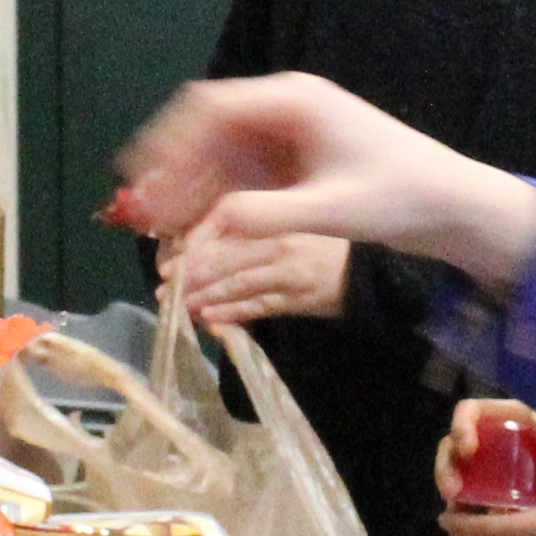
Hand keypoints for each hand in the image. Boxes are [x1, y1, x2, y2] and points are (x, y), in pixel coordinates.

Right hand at [114, 74, 535, 301]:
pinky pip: (237, 172)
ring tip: (161, 233)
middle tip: (141, 217)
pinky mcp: (291, 159)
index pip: (211, 107)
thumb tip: (206, 232)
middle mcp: (283, 107)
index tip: (142, 178)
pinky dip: (214, 198)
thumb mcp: (333, 210)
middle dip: (172, 172)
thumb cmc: (402, 196)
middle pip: (206, 130)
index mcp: (294, 100)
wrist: (451, 203)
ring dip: (188, 190)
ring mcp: (286, 132)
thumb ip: (267, 218)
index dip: (168, 141)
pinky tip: (195, 231)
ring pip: (217, 154)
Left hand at [166, 222, 351, 330]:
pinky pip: (259, 306)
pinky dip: (232, 312)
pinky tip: (209, 318)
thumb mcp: (288, 225)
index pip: (226, 224)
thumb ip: (251, 232)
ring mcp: (290, 271)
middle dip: (191, 274)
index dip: (195, 242)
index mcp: (276, 217)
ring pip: (238, 283)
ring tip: (178, 306)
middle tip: (164, 287)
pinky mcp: (299, 299)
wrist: (372, 273)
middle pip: (226, 257)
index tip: (170, 257)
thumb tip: (199, 244)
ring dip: (205, 296)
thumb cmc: (324, 246)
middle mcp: (280, 241)